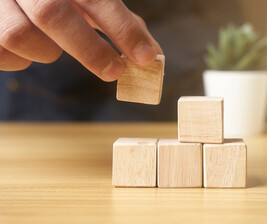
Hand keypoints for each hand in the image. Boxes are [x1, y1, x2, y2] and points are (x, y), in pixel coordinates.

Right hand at [0, 0, 161, 80]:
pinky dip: (21, 60)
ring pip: (22, 35)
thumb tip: (150, 53)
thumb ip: (117, 21)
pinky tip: (27, 48)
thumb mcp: (86, 0)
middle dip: (89, 50)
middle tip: (113, 71)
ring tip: (52, 45)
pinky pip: (3, 53)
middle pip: (53, 14)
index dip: (122, 29)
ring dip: (46, 51)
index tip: (145, 56)